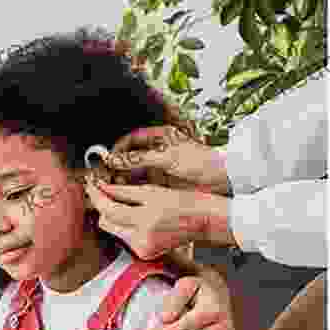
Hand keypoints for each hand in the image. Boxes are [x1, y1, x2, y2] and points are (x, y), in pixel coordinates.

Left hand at [85, 178, 234, 259]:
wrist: (202, 221)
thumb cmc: (180, 202)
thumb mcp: (150, 191)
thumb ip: (122, 191)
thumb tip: (100, 186)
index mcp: (145, 219)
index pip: (108, 209)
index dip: (96, 196)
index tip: (90, 184)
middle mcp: (142, 239)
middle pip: (105, 222)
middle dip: (103, 206)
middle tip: (104, 190)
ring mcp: (143, 249)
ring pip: (113, 230)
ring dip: (114, 216)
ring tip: (127, 204)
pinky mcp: (145, 254)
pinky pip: (124, 238)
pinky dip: (126, 226)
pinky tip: (137, 217)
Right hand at [107, 125, 230, 194]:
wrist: (223, 179)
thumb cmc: (201, 162)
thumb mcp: (166, 158)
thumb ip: (138, 159)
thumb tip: (113, 160)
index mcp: (160, 136)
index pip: (131, 139)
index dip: (118, 148)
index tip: (107, 159)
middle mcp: (158, 150)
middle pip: (130, 155)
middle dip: (117, 165)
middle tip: (106, 175)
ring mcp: (160, 166)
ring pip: (135, 170)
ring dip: (123, 177)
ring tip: (114, 185)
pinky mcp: (164, 181)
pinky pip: (143, 182)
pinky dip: (133, 187)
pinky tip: (126, 192)